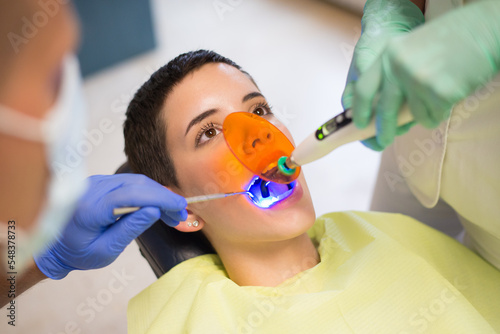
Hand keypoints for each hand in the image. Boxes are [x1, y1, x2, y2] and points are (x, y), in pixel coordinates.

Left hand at [34, 174, 186, 278]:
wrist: (56, 246)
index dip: (159, 198)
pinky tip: (158, 205)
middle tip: (181, 214)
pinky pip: (129, 182)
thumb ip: (130, 228)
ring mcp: (95, 182)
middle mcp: (91, 189)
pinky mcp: (101, 182)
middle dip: (163, 197)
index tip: (180, 207)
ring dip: (158, 194)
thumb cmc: (79, 253)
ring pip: (135, 181)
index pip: (131, 195)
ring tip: (172, 213)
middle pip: (136, 184)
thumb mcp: (106, 250)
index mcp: (90, 209)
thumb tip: (154, 210)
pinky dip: (147, 192)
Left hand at [353, 1, 499, 149]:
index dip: (359, 110)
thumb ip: (395, 73)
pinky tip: (452, 90)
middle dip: (383, 130)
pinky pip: (433, 117)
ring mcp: (417, 81)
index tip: (358, 124)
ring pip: (414, 116)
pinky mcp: (437, 93)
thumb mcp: (412, 49)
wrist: (485, 29)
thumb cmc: (452, 39)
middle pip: (384, 111)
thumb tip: (382, 110)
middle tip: (382, 140)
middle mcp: (398, 67)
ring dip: (427, 111)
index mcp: (389, 54)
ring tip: (442, 89)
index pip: (364, 88)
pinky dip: (442, 111)